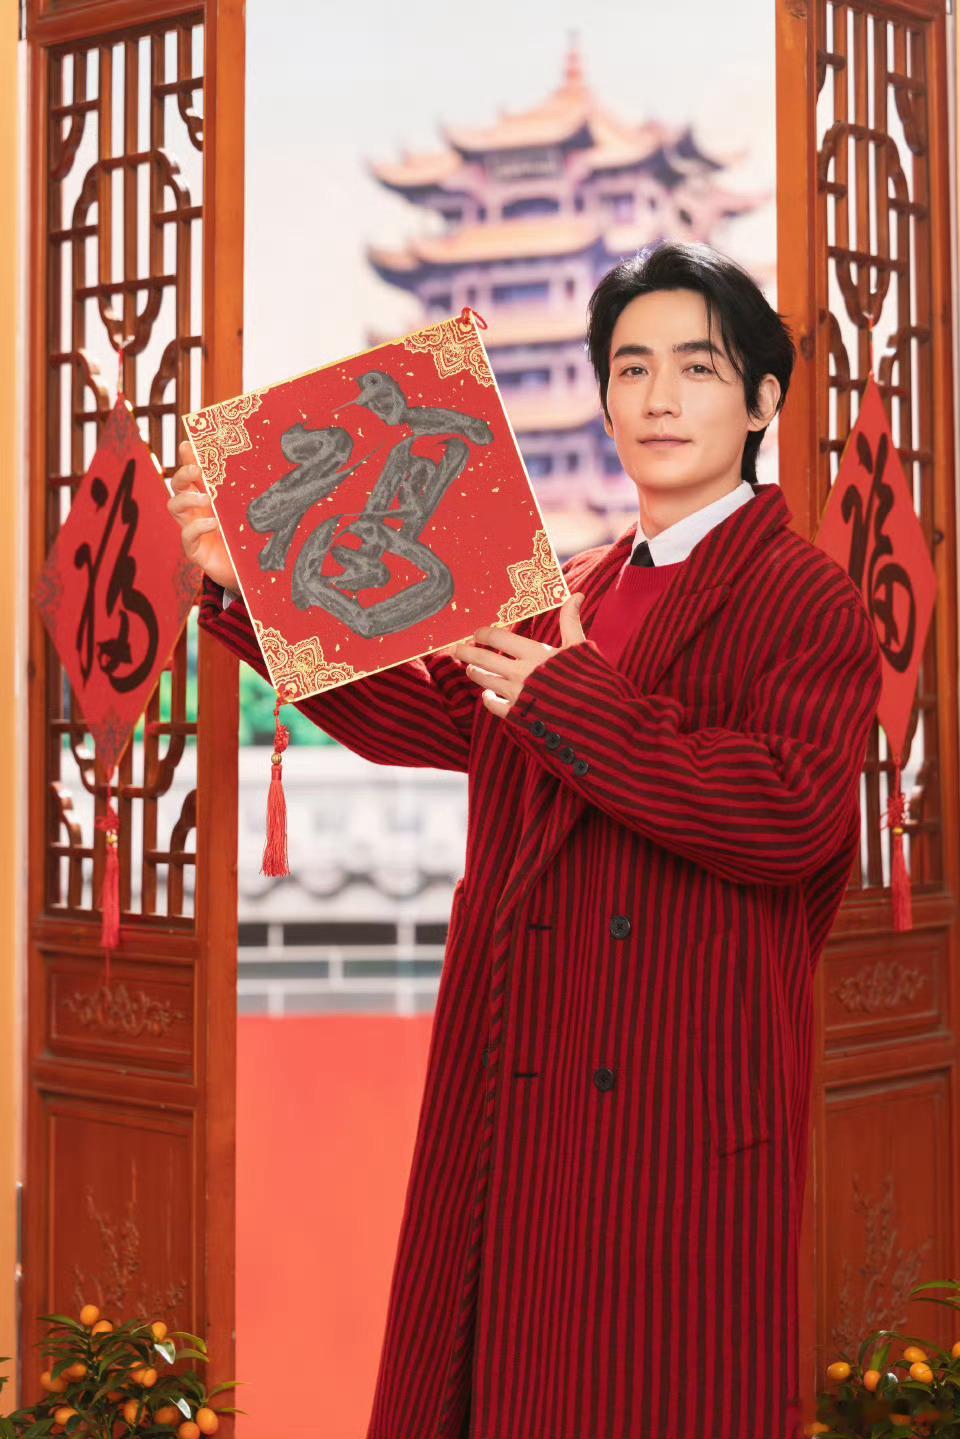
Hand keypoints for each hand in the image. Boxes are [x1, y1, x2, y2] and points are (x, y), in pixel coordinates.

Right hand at [167, 439, 238, 591]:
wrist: (253, 573)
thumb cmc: (251, 539)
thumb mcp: (250, 512)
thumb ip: (250, 493)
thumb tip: (266, 464)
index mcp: (209, 497)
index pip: (194, 472)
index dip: (188, 457)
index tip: (190, 443)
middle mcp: (197, 510)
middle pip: (177, 485)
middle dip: (183, 474)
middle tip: (196, 470)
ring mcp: (193, 529)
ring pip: (174, 506)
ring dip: (187, 499)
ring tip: (206, 499)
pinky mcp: (195, 551)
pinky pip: (186, 537)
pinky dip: (196, 528)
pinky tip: (212, 523)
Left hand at [453, 593, 585, 717]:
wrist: (594, 717)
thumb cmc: (588, 679)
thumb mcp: (579, 647)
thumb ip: (570, 621)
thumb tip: (577, 595)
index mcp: (534, 654)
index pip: (498, 638)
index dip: (483, 634)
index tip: (477, 633)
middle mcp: (520, 673)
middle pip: (483, 659)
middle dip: (467, 652)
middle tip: (458, 649)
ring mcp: (516, 695)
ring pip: (484, 680)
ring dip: (475, 673)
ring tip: (471, 669)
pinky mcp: (517, 715)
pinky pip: (493, 705)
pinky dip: (488, 698)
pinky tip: (488, 694)